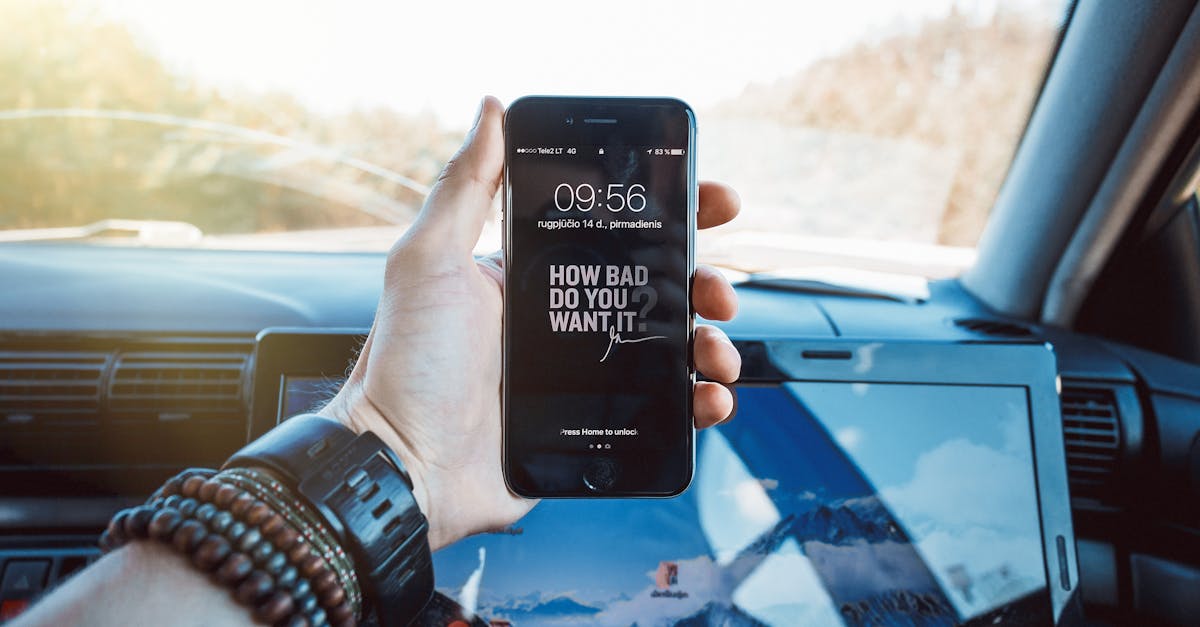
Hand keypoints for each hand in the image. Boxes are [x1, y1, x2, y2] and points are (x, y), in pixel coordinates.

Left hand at [323, 97, 741, 550]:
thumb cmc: (409, 363)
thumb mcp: (429, 261)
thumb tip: (492, 108)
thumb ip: (465, 185)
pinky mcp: (596, 428)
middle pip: (660, 291)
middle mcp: (565, 322)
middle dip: (705, 283)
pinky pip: (663, 413)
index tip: (713, 201)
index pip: (619, 233)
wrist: (406, 465)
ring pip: (671, 351)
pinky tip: (710, 400)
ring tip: (717, 352)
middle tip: (719, 290)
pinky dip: (699, 405)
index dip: (673, 214)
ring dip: (711, 344)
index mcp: (536, 277)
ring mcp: (584, 377)